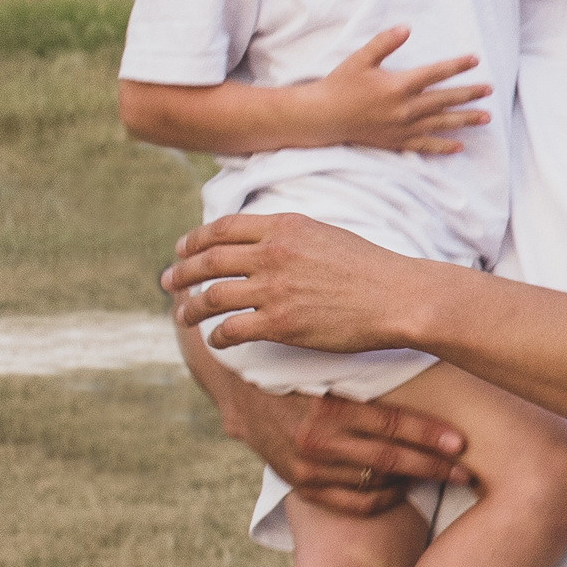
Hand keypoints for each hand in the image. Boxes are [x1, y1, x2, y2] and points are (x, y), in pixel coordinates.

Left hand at [165, 211, 427, 355]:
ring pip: (211, 297)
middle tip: (167, 283)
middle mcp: (272, 253)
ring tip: (182, 316)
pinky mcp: (279, 323)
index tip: (182, 250)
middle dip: (181, 272)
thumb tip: (263, 241)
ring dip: (189, 308)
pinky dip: (216, 336)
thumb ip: (290, 235)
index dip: (196, 240)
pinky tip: (216, 340)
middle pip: (208, 261)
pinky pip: (230, 329)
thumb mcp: (326, 234)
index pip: (222, 228)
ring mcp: (273, 288)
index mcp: (284, 226)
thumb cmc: (370, 268)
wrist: (398, 296)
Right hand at [251, 382, 466, 513]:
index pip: (391, 425)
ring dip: (411, 482)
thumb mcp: (330, 369)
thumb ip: (369, 380)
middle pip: (389, 459)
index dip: (429, 435)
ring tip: (439, 476)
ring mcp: (307, 469)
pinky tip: (401, 489)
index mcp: (328, 408)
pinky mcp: (300, 486)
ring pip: (373, 484)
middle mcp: (317, 442)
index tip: (461, 443)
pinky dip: (381, 499)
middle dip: (433, 466)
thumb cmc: (298, 371)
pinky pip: (351, 503)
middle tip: (465, 471)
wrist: (242, 393)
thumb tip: (428, 374)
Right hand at [308, 27, 492, 153]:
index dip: (457, 66)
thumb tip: (406, 27)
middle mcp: (405, 109)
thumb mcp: (361, 59)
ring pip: (441, 124)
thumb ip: (385, 43)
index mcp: (399, 86)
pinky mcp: (396, 142)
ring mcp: (402, 128)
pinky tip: (459, 147)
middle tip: (490, 90)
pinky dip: (443, 147)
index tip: (475, 59)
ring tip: (486, 118)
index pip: (435, 74)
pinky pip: (424, 146)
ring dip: (465, 121)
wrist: (324, 117)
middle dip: (469, 95)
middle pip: (445, 101)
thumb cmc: (341, 85)